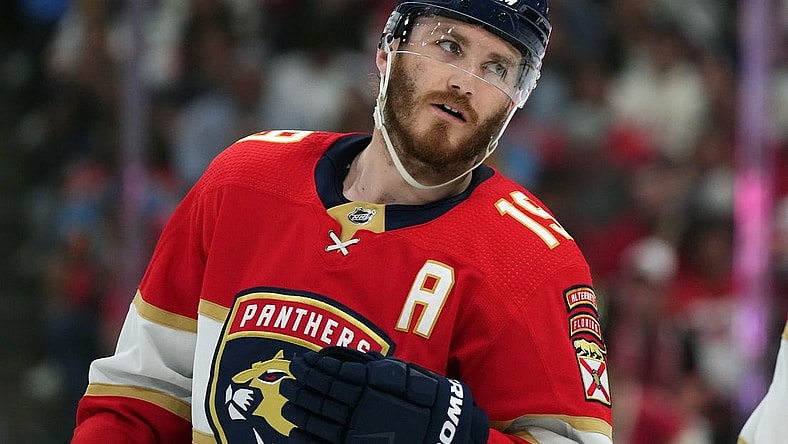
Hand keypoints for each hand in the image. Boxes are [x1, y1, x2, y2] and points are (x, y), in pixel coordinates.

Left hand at [280, 346, 488, 443]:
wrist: (448, 432)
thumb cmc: (428, 400)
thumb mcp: (404, 375)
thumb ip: (373, 368)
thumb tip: (344, 359)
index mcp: (368, 389)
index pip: (331, 377)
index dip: (312, 369)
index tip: (298, 363)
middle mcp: (358, 412)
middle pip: (321, 398)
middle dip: (301, 389)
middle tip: (286, 382)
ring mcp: (356, 433)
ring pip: (319, 422)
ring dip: (300, 411)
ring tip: (286, 404)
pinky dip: (306, 440)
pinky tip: (294, 434)